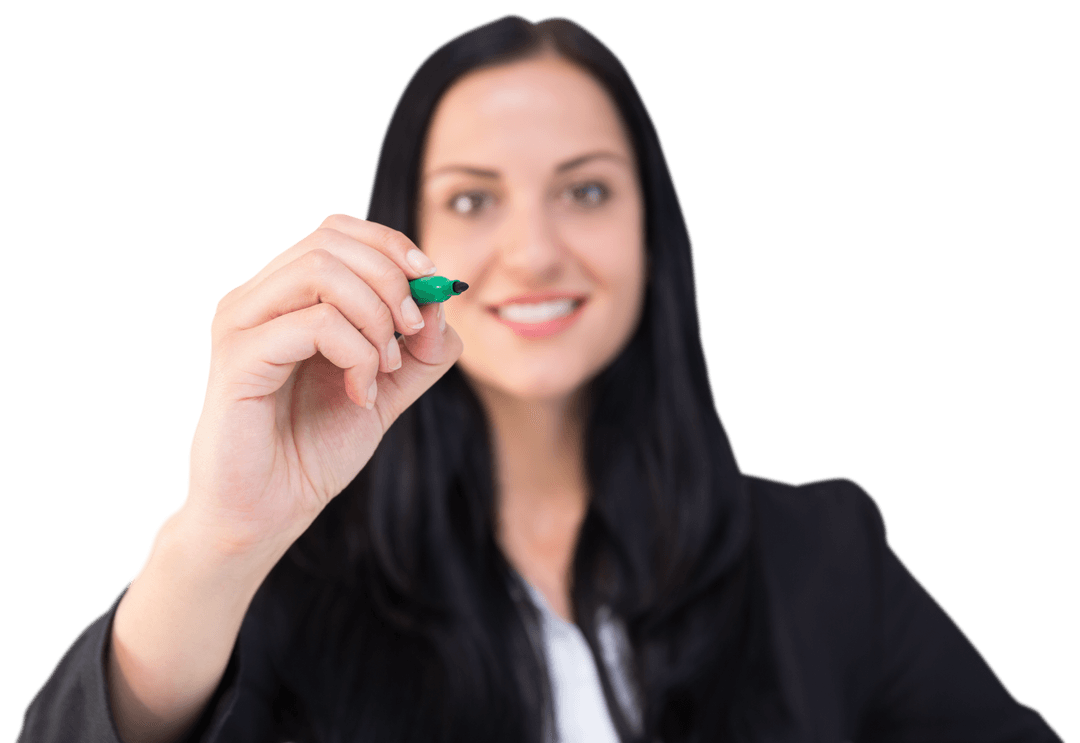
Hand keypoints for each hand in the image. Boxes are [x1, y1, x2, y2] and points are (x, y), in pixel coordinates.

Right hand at [183, 214, 462, 555]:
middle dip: (392, 282)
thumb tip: (441, 303)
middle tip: (411, 335)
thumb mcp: (386, 391)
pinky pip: (315, 325)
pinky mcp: (238, 361)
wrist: (269, 513)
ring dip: (375, 316)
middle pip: (331, 241)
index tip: (430, 284)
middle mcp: (255, 300)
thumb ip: (421, 350)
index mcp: (284, 297)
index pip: (337, 231)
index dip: (392, 246)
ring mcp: (240, 326)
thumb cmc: (313, 450)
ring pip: (321, 271)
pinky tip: (360, 394)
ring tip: (384, 367)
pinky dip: (357, 354)